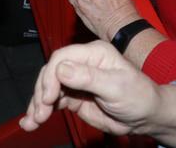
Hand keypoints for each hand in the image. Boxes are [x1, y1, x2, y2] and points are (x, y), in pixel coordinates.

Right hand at [20, 41, 163, 135]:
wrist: (145, 116)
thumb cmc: (138, 96)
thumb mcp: (116, 86)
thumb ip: (89, 78)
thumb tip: (61, 69)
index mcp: (93, 53)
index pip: (62, 57)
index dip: (51, 76)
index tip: (49, 98)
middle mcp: (82, 64)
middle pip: (51, 73)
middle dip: (42, 93)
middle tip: (40, 114)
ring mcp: (76, 81)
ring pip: (48, 88)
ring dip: (37, 104)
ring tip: (32, 122)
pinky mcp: (74, 97)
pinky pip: (52, 102)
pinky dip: (41, 112)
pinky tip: (30, 122)